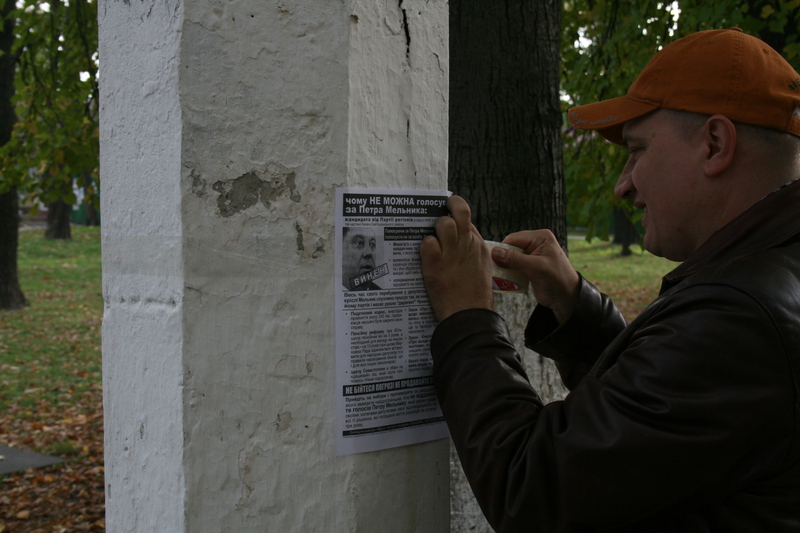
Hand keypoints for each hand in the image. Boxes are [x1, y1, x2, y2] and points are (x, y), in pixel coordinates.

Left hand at [420, 196, 493, 321]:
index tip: (447, 212)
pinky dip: (424, 245)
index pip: (466, 217)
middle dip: (447, 208)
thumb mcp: (481, 269)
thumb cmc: (475, 296)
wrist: (470, 316)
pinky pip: (427, 242)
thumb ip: (472, 252)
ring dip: (433, 228)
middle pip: (459, 211)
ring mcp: (451, 253)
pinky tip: (424, 255)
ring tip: (430, 239)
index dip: (455, 211)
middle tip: (437, 216)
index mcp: (477, 245)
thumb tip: (460, 240)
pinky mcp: (436, 264)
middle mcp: (466, 244)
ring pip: (443, 223)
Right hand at [491, 230, 579, 324]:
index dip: (503, 249)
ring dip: (505, 265)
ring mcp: (532, 255)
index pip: (514, 239)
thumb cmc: (557, 280)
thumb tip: (495, 252)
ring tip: (502, 275)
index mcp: (540, 237)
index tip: (494, 261)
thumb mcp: (536, 268)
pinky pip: (514, 265)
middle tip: (498, 270)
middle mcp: (536, 243)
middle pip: (511, 247)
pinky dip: (509, 271)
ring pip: (510, 256)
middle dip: (504, 258)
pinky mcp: (529, 266)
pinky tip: (508, 278)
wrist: (566, 298)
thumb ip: (516, 259)